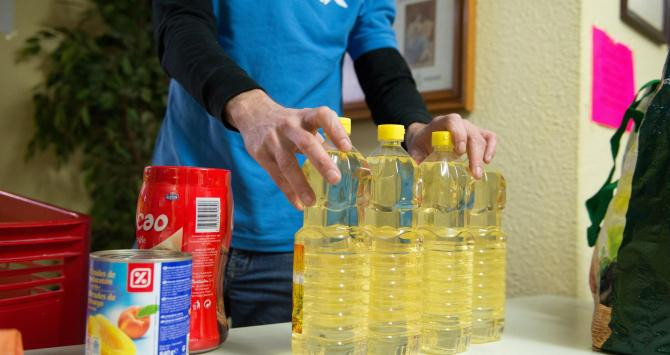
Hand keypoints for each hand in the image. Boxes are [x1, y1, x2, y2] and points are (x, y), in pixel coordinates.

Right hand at [226, 89, 350, 209]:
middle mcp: (289, 125)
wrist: (253, 114)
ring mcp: (273, 139)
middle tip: (335, 179)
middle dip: (321, 162)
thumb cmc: (288, 122)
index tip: (347, 148)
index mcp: (305, 116)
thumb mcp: (304, 121)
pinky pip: (276, 176)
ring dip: (300, 184)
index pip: (323, 116)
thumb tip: (343, 158)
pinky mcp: (260, 153)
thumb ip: (322, 137)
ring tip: (312, 201)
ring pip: (287, 163)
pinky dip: (288, 192)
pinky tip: (299, 204)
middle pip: (306, 143)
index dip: (335, 130)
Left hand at [405, 114, 496, 178]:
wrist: (426, 136)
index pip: (453, 121)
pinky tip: (487, 161)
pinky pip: (489, 137)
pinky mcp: (477, 134)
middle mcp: (458, 123)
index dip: (458, 134)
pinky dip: (491, 148)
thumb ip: (416, 159)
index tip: (459, 152)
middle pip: (470, 133)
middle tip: (474, 173)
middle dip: (474, 154)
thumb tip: (418, 173)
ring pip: (481, 138)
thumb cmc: (421, 142)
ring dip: (482, 156)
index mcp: (441, 123)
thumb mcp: (415, 149)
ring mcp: (469, 128)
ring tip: (477, 174)